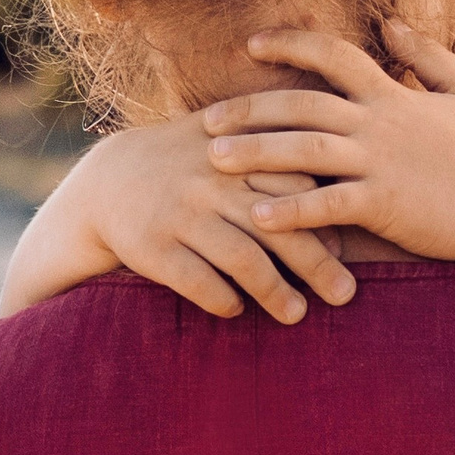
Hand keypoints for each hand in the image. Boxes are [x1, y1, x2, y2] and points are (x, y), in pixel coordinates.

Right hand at [2, 113, 357, 322]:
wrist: (106, 180)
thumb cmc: (188, 162)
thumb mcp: (227, 139)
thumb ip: (280, 151)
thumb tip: (344, 184)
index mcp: (237, 152)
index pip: (296, 184)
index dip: (324, 218)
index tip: (348, 247)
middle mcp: (211, 181)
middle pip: (277, 226)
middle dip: (316, 264)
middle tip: (345, 295)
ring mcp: (180, 214)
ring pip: (241, 259)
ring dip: (275, 293)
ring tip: (297, 315)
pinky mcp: (151, 247)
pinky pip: (197, 282)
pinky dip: (222, 300)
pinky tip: (238, 311)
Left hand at [203, 22, 454, 264]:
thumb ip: (426, 54)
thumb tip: (391, 22)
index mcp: (393, 95)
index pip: (334, 55)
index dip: (291, 44)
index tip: (252, 45)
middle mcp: (379, 123)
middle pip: (303, 104)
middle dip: (251, 107)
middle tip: (207, 119)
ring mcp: (379, 163)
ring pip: (305, 149)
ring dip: (256, 153)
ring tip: (214, 160)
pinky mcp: (383, 204)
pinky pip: (326, 205)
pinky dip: (290, 210)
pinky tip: (255, 216)